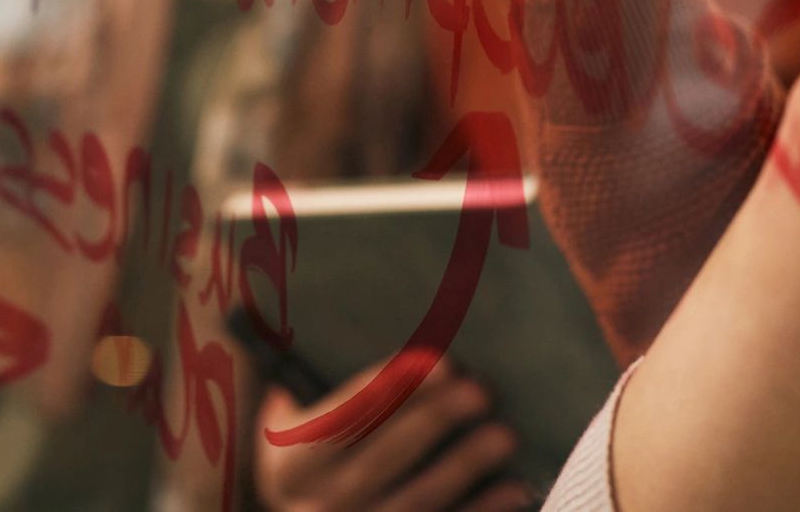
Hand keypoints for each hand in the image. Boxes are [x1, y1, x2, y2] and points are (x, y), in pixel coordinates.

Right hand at [255, 359, 531, 511]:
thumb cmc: (309, 446)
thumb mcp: (284, 417)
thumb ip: (292, 371)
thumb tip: (303, 308)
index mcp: (290, 462)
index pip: (340, 420)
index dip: (389, 390)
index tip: (437, 361)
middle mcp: (317, 505)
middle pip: (380, 458)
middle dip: (433, 420)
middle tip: (480, 388)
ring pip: (416, 502)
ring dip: (464, 466)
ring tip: (505, 434)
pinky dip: (481, 510)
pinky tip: (516, 487)